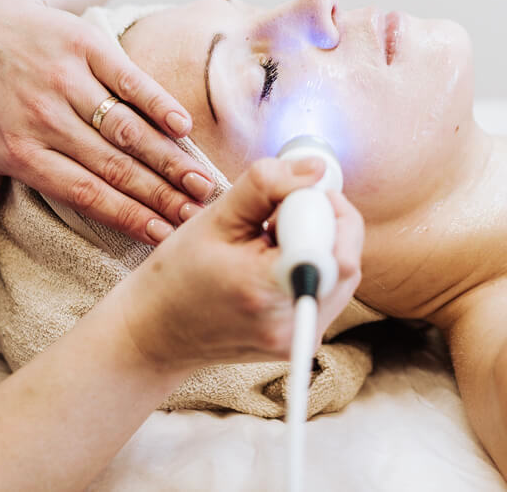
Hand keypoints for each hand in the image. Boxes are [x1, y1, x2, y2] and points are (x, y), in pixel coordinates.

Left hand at [0, 0, 214, 276]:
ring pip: (127, 128)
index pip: (83, 193)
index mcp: (18, 152)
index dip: (127, 216)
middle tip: (197, 217)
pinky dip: (157, 102)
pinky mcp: (86, 47)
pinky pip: (129, 80)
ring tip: (201, 183)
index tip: (164, 236)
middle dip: (160, 195)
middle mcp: (43, 118)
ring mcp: (66, 80)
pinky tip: (184, 127)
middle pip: (114, 165)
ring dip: (168, 158)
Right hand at [120, 157, 363, 370]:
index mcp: (268, 291)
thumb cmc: (177, 276)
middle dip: (322, 224)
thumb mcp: (215, 218)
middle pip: (347, 257)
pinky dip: (314, 265)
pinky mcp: (307, 338)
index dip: (317, 210)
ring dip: (319, 244)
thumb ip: (268, 184)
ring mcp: (304, 336)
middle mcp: (293, 323)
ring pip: (344, 272)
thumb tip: (316, 169)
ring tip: (271, 244)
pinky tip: (276, 263)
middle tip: (276, 219)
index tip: (282, 204)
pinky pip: (332, 288)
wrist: (159, 332)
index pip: (334, 246)